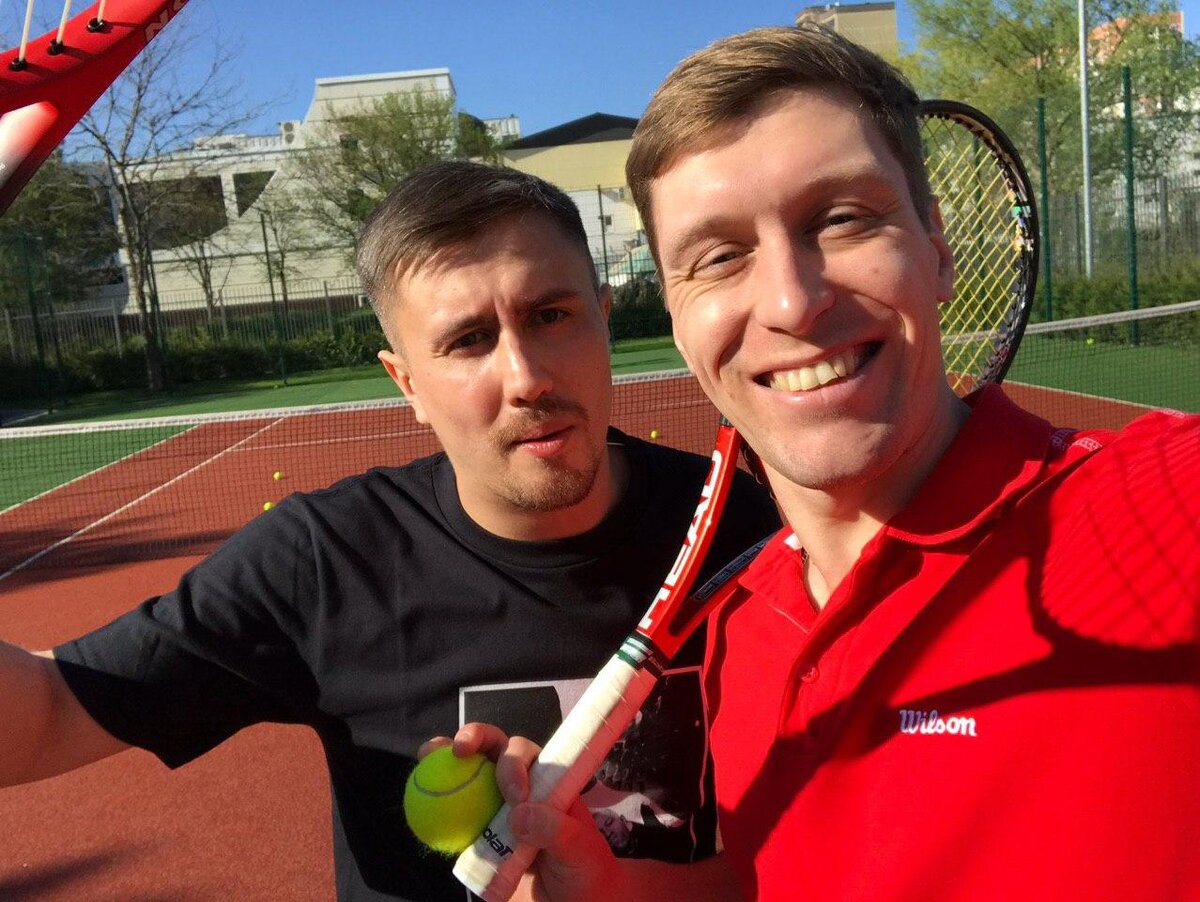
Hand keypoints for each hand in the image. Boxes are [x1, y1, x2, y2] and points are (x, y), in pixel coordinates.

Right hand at [425, 723, 626, 901]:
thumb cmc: (583, 870)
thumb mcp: (579, 849)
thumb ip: (555, 830)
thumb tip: (518, 814)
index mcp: (546, 781)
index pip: (526, 754)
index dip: (514, 763)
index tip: (515, 797)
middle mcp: (518, 787)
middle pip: (493, 750)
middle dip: (475, 737)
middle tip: (461, 748)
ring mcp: (493, 809)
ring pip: (467, 775)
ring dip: (444, 758)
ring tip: (427, 753)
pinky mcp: (476, 836)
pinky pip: (451, 816)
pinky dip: (433, 803)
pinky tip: (419, 801)